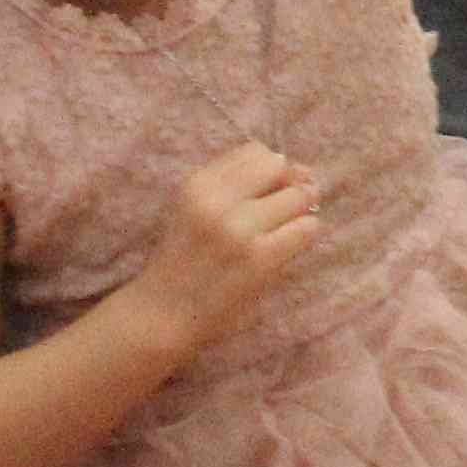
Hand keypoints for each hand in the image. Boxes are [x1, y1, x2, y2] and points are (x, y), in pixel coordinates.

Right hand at [139, 139, 321, 344]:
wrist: (161, 314)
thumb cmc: (182, 262)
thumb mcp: (192, 208)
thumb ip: (234, 185)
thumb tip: (299, 170)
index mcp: (198, 183)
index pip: (256, 152)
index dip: (272, 170)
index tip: (270, 191)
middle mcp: (217, 200)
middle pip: (281, 168)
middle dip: (290, 185)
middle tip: (285, 210)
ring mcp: (239, 229)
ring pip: (299, 197)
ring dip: (301, 212)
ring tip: (285, 231)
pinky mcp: (259, 259)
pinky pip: (305, 230)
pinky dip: (304, 235)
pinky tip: (288, 248)